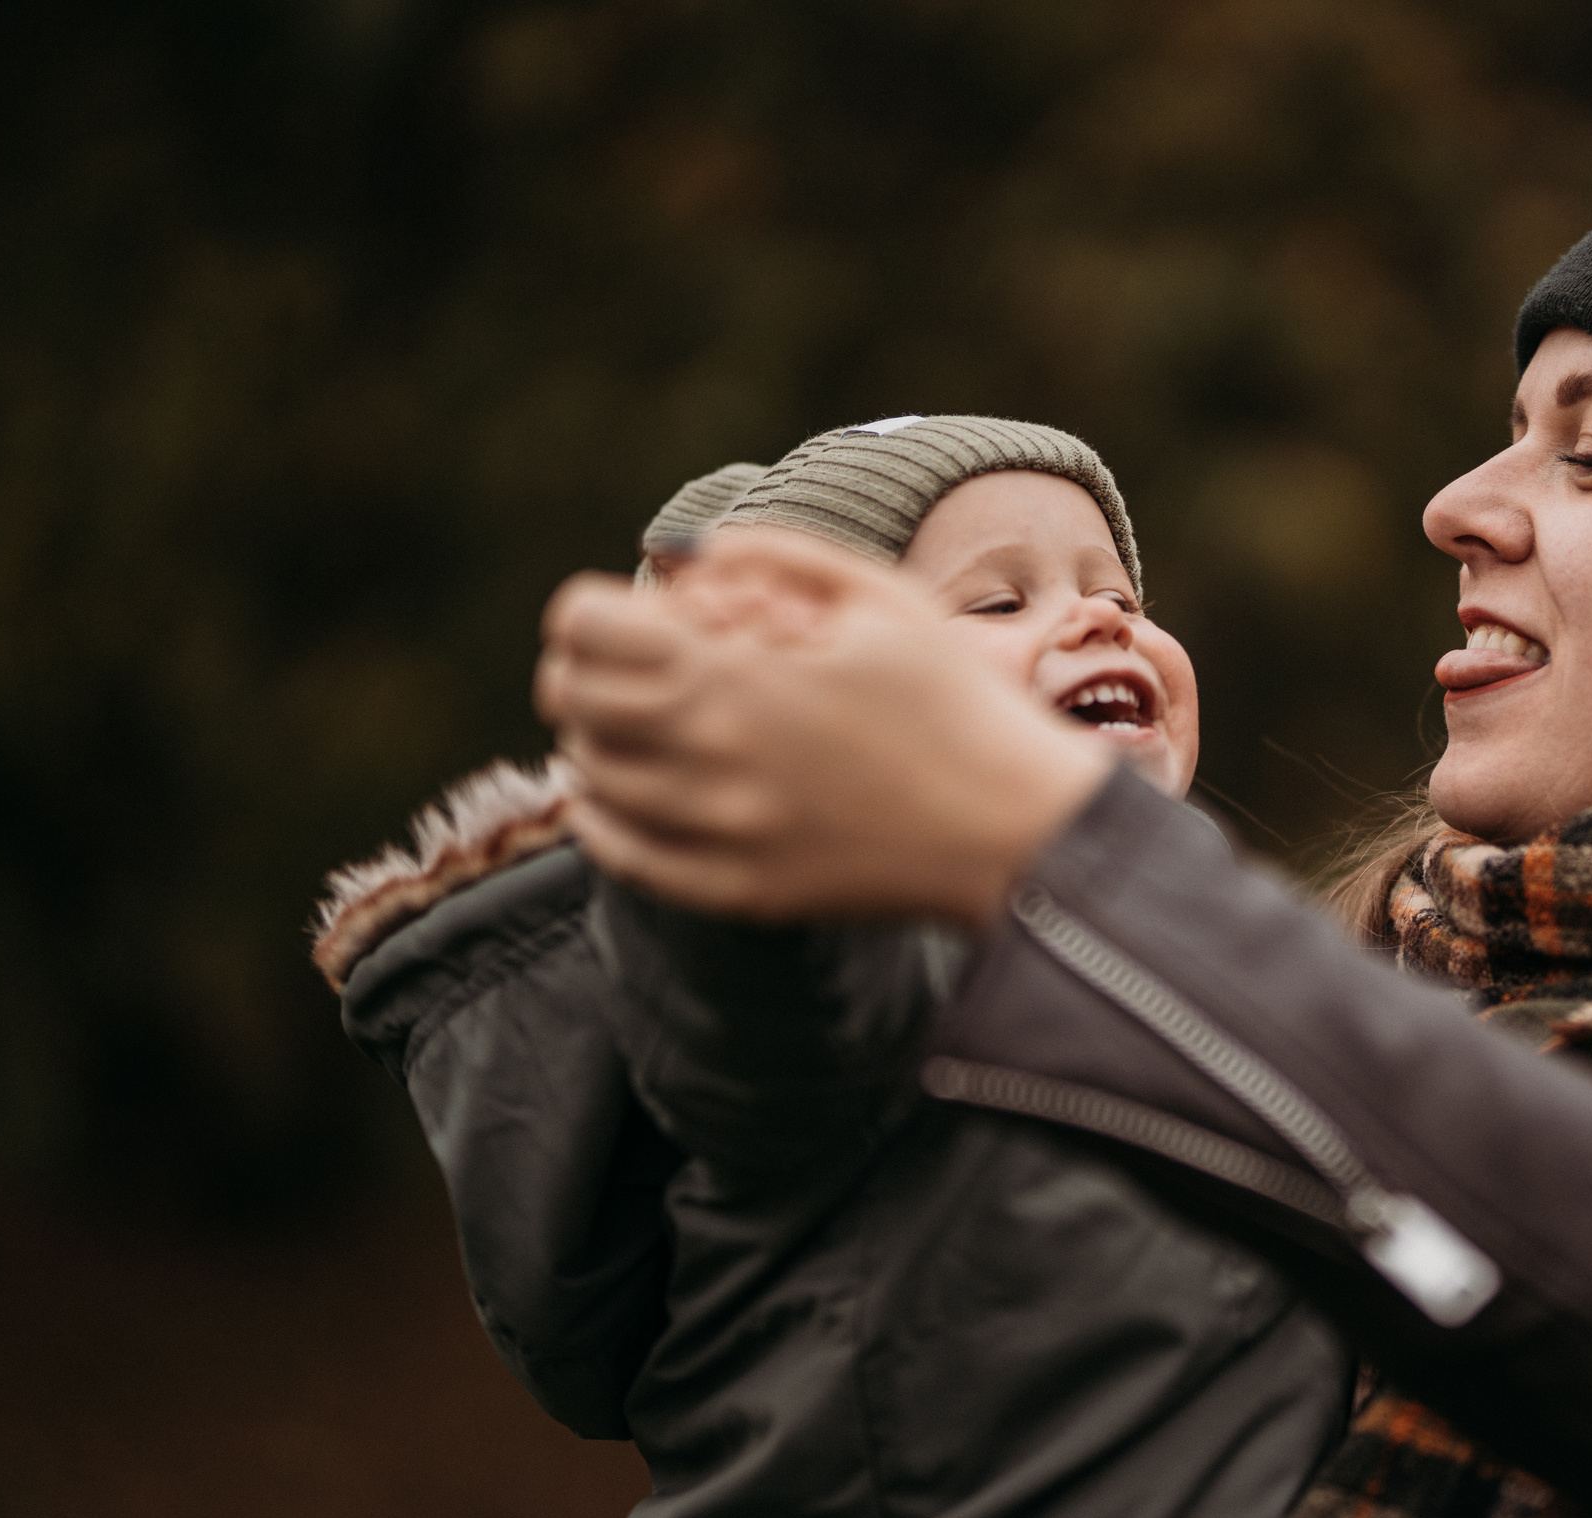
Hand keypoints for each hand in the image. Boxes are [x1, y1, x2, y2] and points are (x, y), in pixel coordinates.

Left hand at [534, 526, 1113, 924]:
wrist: (1018, 831)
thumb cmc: (959, 704)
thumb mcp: (884, 597)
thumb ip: (778, 554)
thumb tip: (689, 555)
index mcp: (741, 675)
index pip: (586, 629)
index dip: (588, 610)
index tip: (616, 615)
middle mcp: (713, 756)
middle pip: (574, 701)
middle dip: (583, 669)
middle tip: (620, 667)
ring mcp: (721, 832)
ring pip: (592, 777)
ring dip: (598, 740)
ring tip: (639, 726)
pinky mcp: (739, 890)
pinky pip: (622, 854)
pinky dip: (602, 817)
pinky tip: (621, 794)